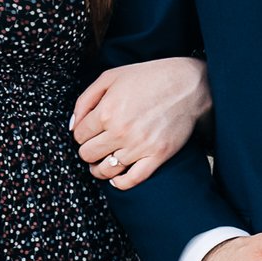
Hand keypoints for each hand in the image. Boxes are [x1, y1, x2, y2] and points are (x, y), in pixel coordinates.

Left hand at [72, 56, 210, 190]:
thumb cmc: (149, 77)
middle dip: (88, 150)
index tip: (91, 132)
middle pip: (88, 155)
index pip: (79, 136)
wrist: (189, 84)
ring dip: (100, 167)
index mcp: (107, 111)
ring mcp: (139, 146)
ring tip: (105, 161)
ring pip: (105, 170)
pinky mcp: (157, 156)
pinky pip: (131, 180)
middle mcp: (120, 131)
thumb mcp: (111, 77)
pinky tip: (118, 177)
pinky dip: (120, 183)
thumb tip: (72, 127)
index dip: (82, 134)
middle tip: (97, 145)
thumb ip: (85, 100)